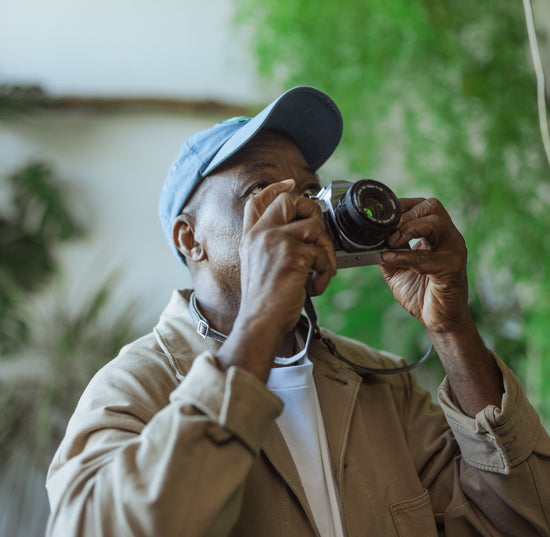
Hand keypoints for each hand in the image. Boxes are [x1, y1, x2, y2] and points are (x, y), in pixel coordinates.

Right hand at [237, 179, 336, 333]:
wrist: (261, 321)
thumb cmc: (264, 302)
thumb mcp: (259, 268)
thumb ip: (271, 247)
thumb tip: (301, 237)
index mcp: (251, 238)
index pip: (258, 200)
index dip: (276, 188)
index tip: (290, 183)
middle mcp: (260, 234)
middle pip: (289, 200)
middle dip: (311, 211)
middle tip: (317, 235)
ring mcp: (275, 240)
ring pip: (314, 227)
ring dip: (325, 252)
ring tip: (320, 273)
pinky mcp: (292, 252)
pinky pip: (321, 253)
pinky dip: (325, 272)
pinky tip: (314, 286)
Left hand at [380, 198, 470, 334]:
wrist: (439, 322)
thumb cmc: (422, 294)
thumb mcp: (396, 269)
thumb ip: (387, 252)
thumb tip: (370, 240)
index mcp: (437, 236)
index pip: (424, 206)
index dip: (402, 205)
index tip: (382, 215)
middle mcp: (449, 239)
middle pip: (432, 206)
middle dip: (405, 214)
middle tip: (388, 231)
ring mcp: (453, 252)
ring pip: (435, 222)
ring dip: (408, 229)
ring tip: (392, 241)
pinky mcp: (452, 269)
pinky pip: (428, 256)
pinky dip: (406, 256)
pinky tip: (392, 259)